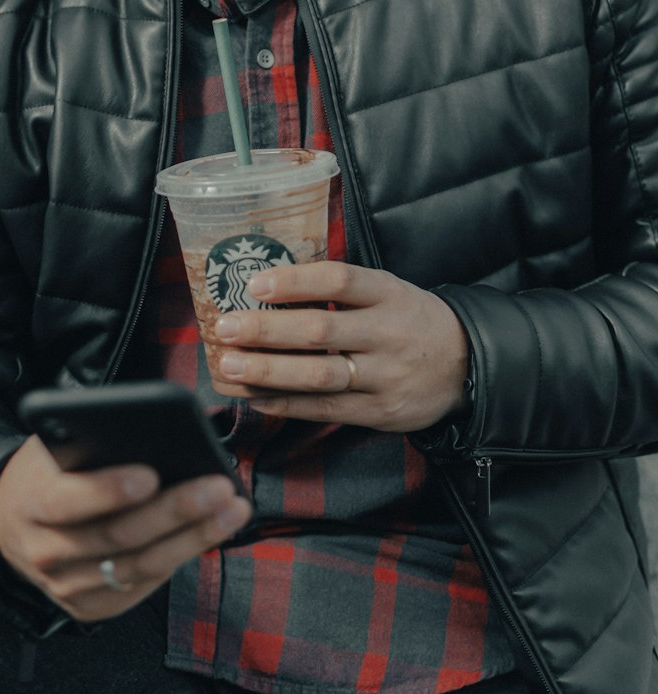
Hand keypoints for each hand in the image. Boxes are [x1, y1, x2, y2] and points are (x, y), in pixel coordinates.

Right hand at [0, 434, 251, 620]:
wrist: (9, 525)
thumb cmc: (46, 473)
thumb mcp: (51, 448)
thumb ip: (87, 441)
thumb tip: (149, 430)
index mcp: (31, 503)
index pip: (69, 500)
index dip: (109, 490)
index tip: (151, 473)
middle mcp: (45, 552)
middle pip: (118, 537)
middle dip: (175, 511)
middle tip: (219, 486)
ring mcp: (67, 587)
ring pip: (139, 567)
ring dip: (193, 538)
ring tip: (232, 509)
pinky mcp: (89, 607)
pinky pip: (143, 587)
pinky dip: (179, 558)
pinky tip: (210, 534)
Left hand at [212, 260, 469, 431]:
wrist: (468, 366)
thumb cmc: (410, 320)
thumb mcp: (389, 291)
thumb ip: (342, 289)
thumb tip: (270, 283)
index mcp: (388, 293)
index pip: (339, 281)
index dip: (295, 281)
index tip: (255, 282)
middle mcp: (386, 333)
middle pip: (320, 331)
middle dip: (266, 331)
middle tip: (225, 328)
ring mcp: (384, 376)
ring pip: (318, 376)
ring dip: (268, 372)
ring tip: (229, 366)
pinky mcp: (379, 412)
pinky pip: (325, 410)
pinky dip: (285, 404)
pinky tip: (253, 397)